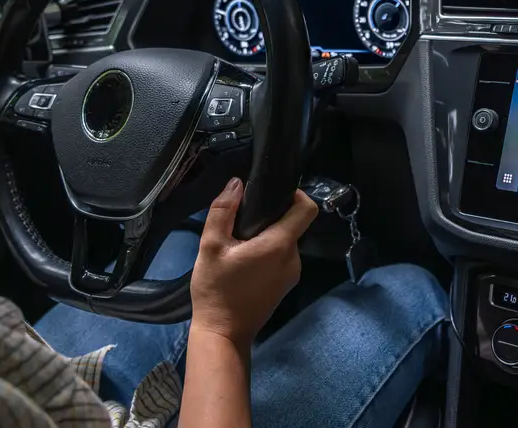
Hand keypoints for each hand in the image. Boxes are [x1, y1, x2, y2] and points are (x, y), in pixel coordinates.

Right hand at [189, 178, 318, 350]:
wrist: (223, 334)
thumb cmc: (216, 289)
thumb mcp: (210, 247)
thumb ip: (222, 211)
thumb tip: (236, 183)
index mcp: (280, 245)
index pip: (307, 209)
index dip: (295, 194)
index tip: (273, 192)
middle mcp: (293, 258)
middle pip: (294, 224)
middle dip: (273, 216)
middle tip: (245, 218)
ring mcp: (292, 274)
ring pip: (286, 241)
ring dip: (269, 235)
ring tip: (241, 239)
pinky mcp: (285, 285)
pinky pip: (282, 257)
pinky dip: (269, 251)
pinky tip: (245, 257)